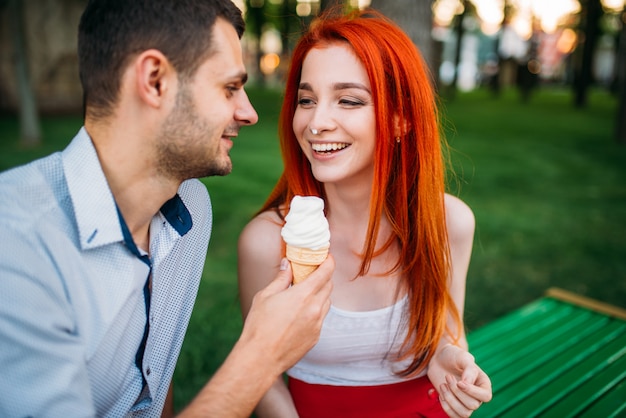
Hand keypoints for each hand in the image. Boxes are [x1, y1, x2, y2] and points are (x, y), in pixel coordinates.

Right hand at [239, 256, 333, 373]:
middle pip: (329, 286)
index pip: (326, 272)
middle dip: (323, 277)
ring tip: (305, 293)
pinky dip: (315, 310)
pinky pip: (321, 318)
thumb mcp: (265, 296)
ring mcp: (317, 324)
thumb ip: (281, 278)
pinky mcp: (316, 337)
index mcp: (303, 295)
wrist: (261, 358)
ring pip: (326, 302)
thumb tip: (288, 264)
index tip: (327, 257)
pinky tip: (300, 313)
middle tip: (312, 273)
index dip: (329, 262)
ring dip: (320, 294)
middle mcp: (315, 309)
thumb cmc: (259, 326)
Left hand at [427, 344, 491, 417]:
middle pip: (473, 405)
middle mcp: (477, 395)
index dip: (472, 392)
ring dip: (450, 400)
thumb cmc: (453, 356)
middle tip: (448, 377)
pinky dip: (446, 407)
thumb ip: (469, 369)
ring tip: (443, 385)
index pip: (485, 396)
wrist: (438, 359)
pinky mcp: (454, 406)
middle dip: (456, 392)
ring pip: (464, 413)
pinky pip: (454, 416)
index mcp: (483, 383)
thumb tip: (468, 384)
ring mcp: (466, 402)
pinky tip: (441, 393)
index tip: (459, 382)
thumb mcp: (462, 357)